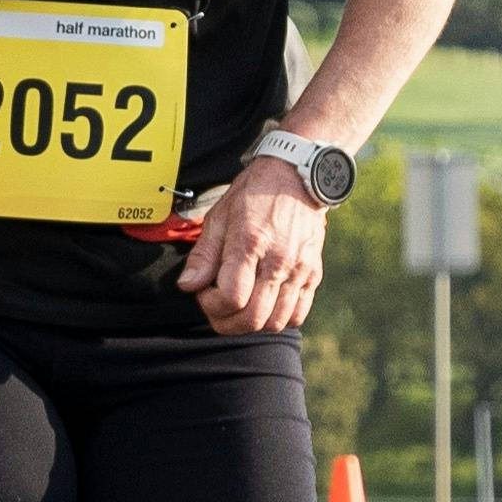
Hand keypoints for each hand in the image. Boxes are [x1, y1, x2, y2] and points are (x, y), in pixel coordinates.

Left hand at [177, 155, 327, 338]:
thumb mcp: (219, 217)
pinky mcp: (313, 274)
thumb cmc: (253, 195)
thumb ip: (203, 255)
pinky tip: (264, 305)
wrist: (295, 177)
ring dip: (252, 325)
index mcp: (251, 243)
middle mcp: (279, 260)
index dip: (211, 304)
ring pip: (276, 322)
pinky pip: (298, 314)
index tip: (205, 292)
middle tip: (217, 309)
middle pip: (253, 318)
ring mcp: (299, 269)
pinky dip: (278, 320)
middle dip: (227, 323)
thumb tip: (188, 285)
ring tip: (239, 307)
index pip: (231, 298)